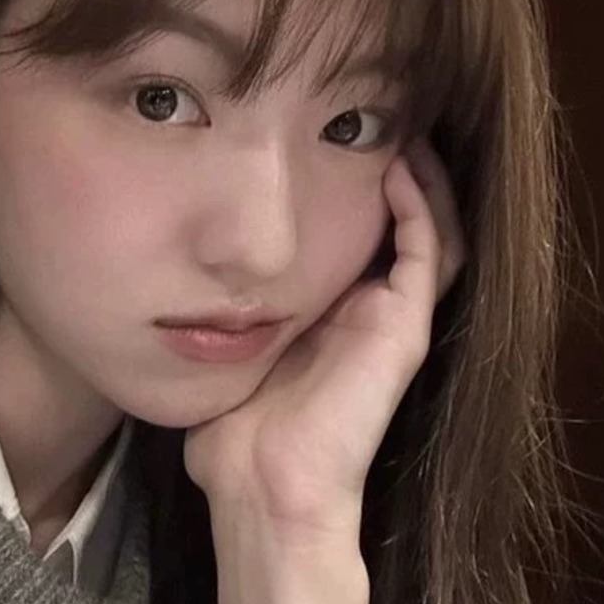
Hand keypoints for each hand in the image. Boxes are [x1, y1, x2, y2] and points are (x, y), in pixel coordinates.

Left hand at [184, 141, 466, 542]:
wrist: (263, 490)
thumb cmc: (233, 439)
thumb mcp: (222, 354)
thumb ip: (216, 316)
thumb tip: (172, 280)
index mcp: (330, 318)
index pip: (357, 236)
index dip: (351, 186)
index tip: (322, 135)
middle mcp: (367, 314)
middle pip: (401, 223)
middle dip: (394, 166)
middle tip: (373, 113)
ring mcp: (391, 320)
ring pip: (431, 228)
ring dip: (420, 176)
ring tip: (400, 123)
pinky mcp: (404, 330)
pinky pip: (428, 252)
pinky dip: (419, 205)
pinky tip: (395, 165)